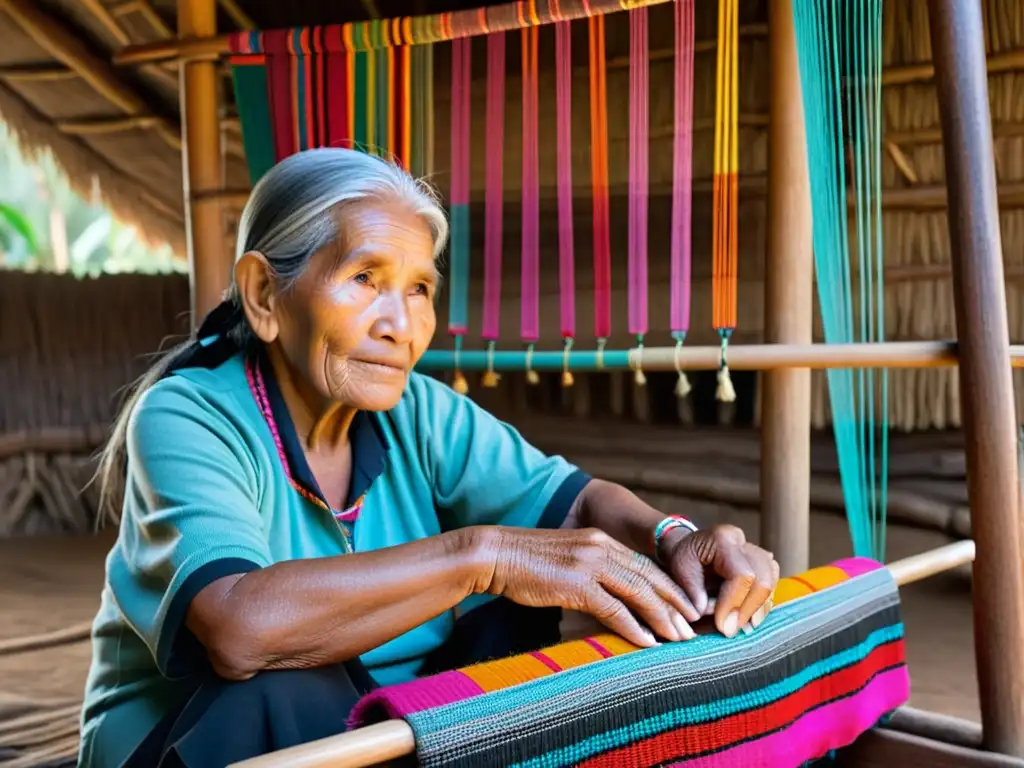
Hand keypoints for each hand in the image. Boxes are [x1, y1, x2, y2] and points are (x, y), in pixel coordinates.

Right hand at [481, 526, 701, 647]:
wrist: (495, 555)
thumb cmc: (526, 564)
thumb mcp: (567, 562)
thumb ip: (591, 575)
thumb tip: (610, 602)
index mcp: (601, 541)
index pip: (645, 564)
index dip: (669, 587)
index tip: (685, 608)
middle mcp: (601, 547)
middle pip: (650, 577)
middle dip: (675, 603)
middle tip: (694, 626)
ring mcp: (590, 563)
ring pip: (639, 591)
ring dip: (662, 617)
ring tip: (680, 638)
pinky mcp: (576, 582)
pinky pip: (613, 608)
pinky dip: (633, 626)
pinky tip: (647, 641)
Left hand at [661, 524, 779, 638]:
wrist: (686, 547)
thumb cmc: (682, 559)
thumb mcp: (679, 571)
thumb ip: (695, 594)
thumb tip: (718, 619)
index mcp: (722, 539)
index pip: (741, 575)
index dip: (734, 604)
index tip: (722, 626)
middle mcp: (743, 542)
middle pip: (763, 580)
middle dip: (747, 610)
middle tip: (729, 630)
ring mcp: (756, 551)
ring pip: (771, 583)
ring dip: (757, 609)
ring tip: (738, 625)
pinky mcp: (763, 564)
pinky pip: (771, 586)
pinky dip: (761, 605)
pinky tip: (746, 617)